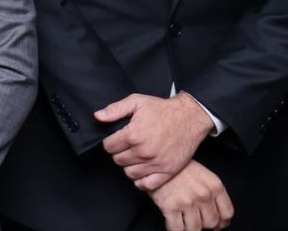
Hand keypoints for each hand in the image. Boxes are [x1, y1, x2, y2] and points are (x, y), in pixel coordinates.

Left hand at [96, 92, 213, 188]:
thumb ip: (115, 110)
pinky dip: (142, 180)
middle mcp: (143, 152)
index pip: (109, 147)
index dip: (110, 142)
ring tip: (135, 156)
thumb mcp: (137, 102)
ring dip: (129, 166)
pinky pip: (147, 185)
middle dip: (119, 153)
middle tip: (127, 146)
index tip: (116, 139)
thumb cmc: (163, 109)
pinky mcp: (168, 171)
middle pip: (118, 160)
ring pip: (130, 173)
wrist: (190, 117)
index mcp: (133, 135)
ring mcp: (156, 163)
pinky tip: (142, 170)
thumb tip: (98, 117)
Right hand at [148, 160, 233, 229]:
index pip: (227, 213)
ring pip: (195, 229)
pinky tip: (172, 223)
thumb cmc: (179, 167)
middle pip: (212, 223)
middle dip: (204, 224)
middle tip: (197, 220)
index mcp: (215, 185)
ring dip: (190, 228)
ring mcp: (187, 201)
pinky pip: (178, 229)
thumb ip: (212, 192)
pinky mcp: (170, 207)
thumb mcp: (203, 174)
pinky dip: (175, 229)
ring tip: (184, 221)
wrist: (156, 159)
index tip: (216, 224)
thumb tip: (216, 214)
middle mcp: (204, 194)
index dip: (221, 222)